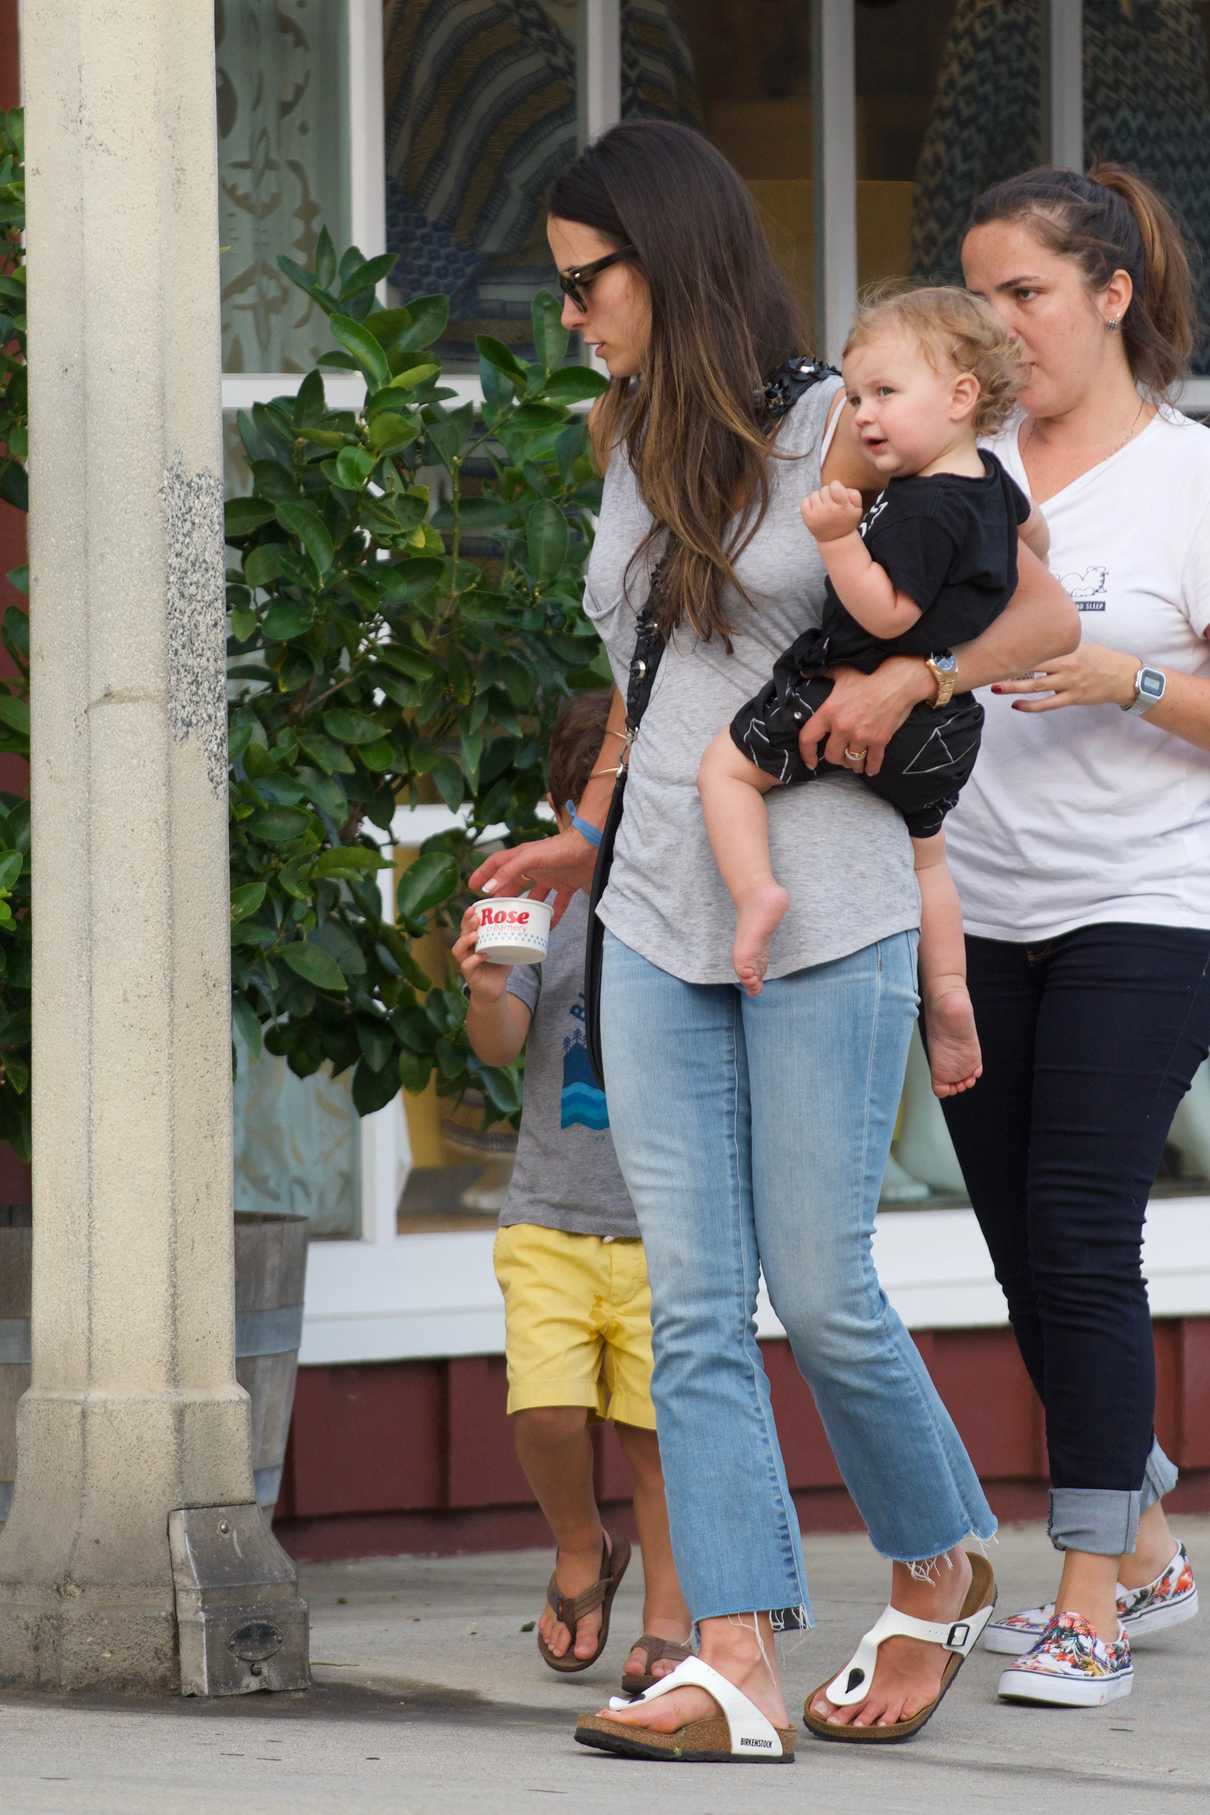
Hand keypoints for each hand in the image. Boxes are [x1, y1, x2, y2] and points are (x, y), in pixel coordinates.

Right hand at [451, 906, 510, 1002]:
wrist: (495, 990)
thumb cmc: (498, 968)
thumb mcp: (506, 950)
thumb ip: (512, 939)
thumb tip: (528, 923)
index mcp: (474, 942)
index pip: (467, 926)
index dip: (468, 917)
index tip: (474, 907)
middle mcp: (467, 951)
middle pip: (461, 934)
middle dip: (467, 924)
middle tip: (476, 917)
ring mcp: (466, 962)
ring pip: (458, 949)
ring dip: (466, 940)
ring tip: (476, 934)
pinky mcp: (469, 975)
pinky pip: (467, 965)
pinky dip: (474, 960)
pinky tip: (482, 955)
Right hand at [468, 825, 598, 926]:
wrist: (591, 847)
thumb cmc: (559, 848)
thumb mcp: (529, 858)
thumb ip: (508, 872)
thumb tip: (488, 888)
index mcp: (522, 857)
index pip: (497, 864)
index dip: (483, 874)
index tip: (471, 887)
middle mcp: (534, 868)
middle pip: (514, 884)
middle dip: (504, 897)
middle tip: (493, 912)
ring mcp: (551, 877)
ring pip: (535, 897)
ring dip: (528, 910)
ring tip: (518, 924)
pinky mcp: (567, 885)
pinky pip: (557, 904)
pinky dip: (553, 916)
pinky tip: (548, 928)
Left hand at [799, 658, 932, 776]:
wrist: (897, 682)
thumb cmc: (869, 676)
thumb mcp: (842, 673)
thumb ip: (823, 673)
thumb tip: (806, 670)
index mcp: (829, 712)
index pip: (808, 739)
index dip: (806, 754)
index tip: (810, 762)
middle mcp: (843, 727)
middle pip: (832, 756)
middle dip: (835, 758)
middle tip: (840, 756)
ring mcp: (861, 736)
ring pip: (852, 761)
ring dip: (853, 764)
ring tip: (854, 762)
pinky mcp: (879, 741)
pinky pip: (873, 762)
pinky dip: (871, 768)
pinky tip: (870, 769)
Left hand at [802, 480, 864, 543]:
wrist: (836, 539)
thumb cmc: (847, 519)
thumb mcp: (857, 508)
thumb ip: (854, 494)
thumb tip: (840, 486)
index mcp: (843, 506)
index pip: (834, 485)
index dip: (835, 486)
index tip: (837, 493)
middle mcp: (830, 510)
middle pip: (824, 489)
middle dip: (828, 494)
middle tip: (832, 503)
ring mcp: (818, 515)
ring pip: (814, 494)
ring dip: (819, 498)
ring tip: (824, 507)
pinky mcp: (808, 519)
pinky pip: (804, 501)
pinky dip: (809, 503)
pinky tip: (816, 509)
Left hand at [991, 644, 1137, 712]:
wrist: (1125, 677)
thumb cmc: (1102, 659)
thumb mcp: (1083, 646)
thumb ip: (1062, 647)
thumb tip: (1040, 643)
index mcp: (1069, 649)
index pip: (1040, 647)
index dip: (1020, 647)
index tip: (1001, 645)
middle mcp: (1067, 666)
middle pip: (1034, 666)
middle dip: (1011, 668)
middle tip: (990, 667)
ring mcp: (1069, 683)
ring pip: (1037, 686)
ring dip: (1015, 688)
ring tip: (996, 688)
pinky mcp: (1072, 698)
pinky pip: (1048, 704)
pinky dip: (1031, 706)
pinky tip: (1017, 705)